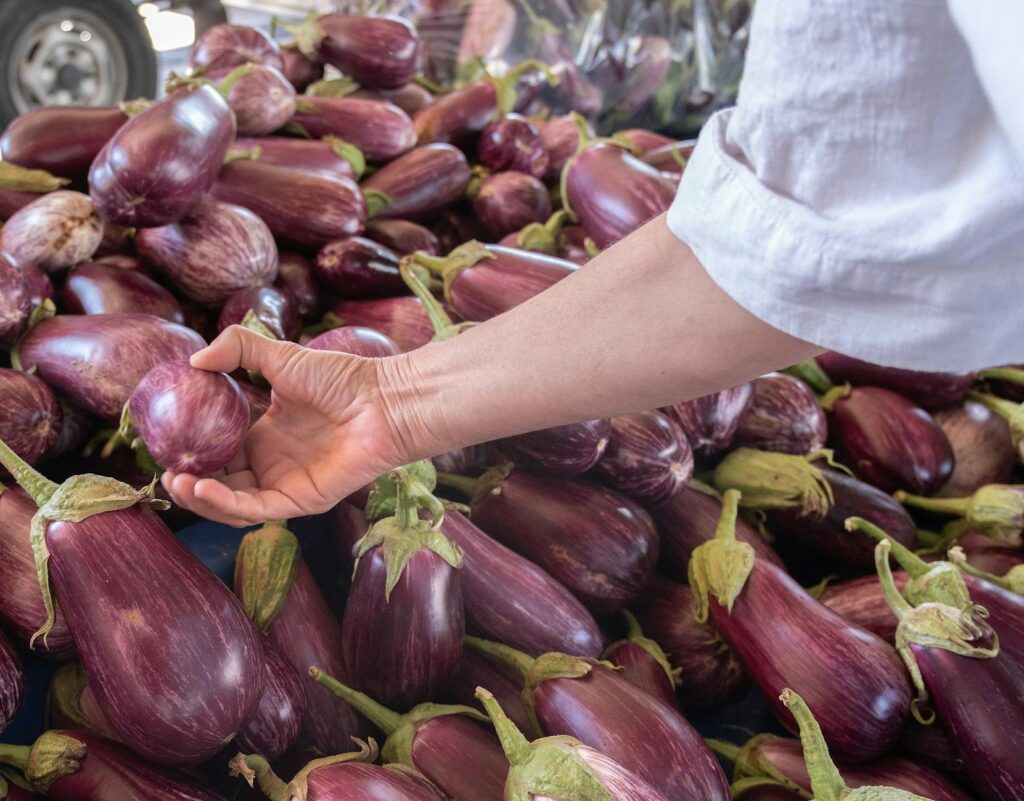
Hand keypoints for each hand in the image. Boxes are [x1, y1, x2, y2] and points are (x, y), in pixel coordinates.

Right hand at [161, 326, 412, 526]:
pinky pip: (258, 510)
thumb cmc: (343, 378)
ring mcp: (287, 485)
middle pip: (221, 485)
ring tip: (177, 483)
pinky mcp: (303, 501)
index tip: (162, 446)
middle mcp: (273, 465)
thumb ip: (240, 349)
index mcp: (265, 437)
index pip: (218, 454)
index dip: (190, 454)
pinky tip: (204, 489)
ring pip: (234, 504)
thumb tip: (195, 359)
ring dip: (202, 499)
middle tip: (163, 473)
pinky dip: (227, 504)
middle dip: (189, 485)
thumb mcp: (283, 357)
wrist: (383, 399)